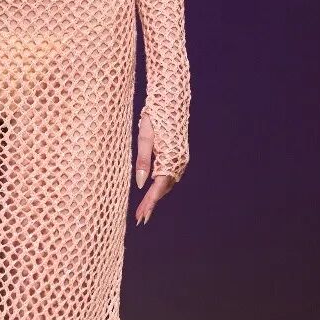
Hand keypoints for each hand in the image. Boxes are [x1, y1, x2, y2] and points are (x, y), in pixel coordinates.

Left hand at [134, 110, 178, 225]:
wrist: (171, 101)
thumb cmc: (154, 116)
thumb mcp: (145, 137)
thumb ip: (143, 161)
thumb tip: (141, 184)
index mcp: (169, 159)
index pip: (157, 188)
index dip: (148, 204)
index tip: (141, 217)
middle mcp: (178, 162)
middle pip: (163, 188)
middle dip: (151, 204)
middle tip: (139, 218)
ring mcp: (181, 160)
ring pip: (167, 183)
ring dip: (156, 195)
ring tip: (143, 208)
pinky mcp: (179, 156)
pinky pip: (170, 175)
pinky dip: (161, 185)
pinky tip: (153, 189)